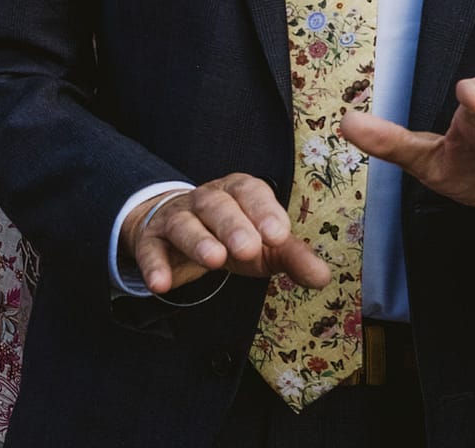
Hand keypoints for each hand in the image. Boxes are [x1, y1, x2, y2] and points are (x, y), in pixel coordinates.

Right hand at [122, 174, 332, 296]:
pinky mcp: (151, 240)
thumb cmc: (230, 235)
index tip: (278, 234)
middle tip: (248, 249)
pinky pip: (150, 249)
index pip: (249, 192)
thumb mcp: (264, 245)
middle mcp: (204, 200)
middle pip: (216, 205)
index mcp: (236, 193)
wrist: (176, 230)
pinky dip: (154, 264)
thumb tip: (323, 277)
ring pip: (183, 223)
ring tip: (213, 260)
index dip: (263, 210)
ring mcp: (175, 217)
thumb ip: (292, 256)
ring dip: (197, 240)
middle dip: (232, 225)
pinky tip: (161, 283)